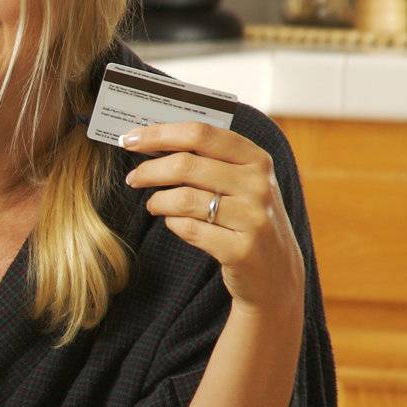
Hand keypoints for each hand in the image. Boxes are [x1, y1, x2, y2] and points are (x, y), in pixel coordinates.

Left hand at [122, 123, 304, 314]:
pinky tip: (173, 222)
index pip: (201, 134)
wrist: (276, 273)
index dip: (160, 134)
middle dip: (149, 170)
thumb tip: (153, 140)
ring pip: (183, 199)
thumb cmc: (247, 218)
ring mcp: (252, 218)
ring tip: (153, 204)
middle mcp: (258, 184)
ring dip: (158, 201)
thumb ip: (209, 160)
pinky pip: (189, 229)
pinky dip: (173, 224)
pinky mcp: (241, 250)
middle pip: (186, 165)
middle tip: (133, 178)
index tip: (130, 139)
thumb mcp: (242, 182)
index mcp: (256, 159)